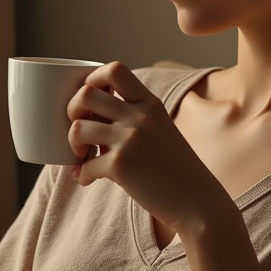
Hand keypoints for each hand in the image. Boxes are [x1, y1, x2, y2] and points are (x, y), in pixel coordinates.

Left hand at [66, 61, 227, 235]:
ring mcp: (130, 139)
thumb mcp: (162, 129)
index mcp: (150, 103)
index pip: (114, 69)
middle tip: (81, 129)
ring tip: (82, 156)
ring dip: (73, 143)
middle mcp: (139, 116)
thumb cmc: (177, 169)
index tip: (91, 101)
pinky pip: (86, 165)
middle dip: (73, 110)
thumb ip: (136, 117)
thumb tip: (95, 117)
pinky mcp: (121, 165)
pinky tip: (87, 179)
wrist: (198, 202)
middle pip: (86, 94)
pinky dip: (81, 174)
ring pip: (78, 128)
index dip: (92, 79)